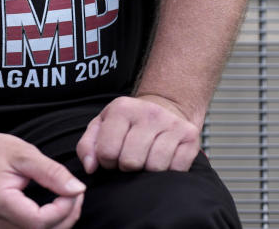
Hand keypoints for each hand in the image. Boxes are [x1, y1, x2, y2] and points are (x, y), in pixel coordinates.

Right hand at [0, 131, 84, 228]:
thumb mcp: (23, 154)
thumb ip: (52, 172)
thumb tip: (77, 189)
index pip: (39, 221)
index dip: (63, 209)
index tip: (74, 190)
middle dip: (67, 217)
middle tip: (75, 193)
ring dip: (60, 223)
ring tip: (67, 199)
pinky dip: (48, 225)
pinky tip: (54, 209)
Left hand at [76, 94, 200, 173]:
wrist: (164, 107)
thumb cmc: (128, 123)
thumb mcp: (102, 126)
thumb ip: (87, 146)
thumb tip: (91, 167)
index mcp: (122, 108)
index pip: (106, 151)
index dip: (107, 162)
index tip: (112, 158)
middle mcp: (149, 112)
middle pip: (130, 162)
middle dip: (126, 168)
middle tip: (130, 160)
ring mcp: (172, 123)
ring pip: (154, 167)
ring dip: (147, 171)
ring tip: (145, 159)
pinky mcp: (190, 135)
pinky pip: (176, 169)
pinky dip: (168, 171)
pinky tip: (163, 160)